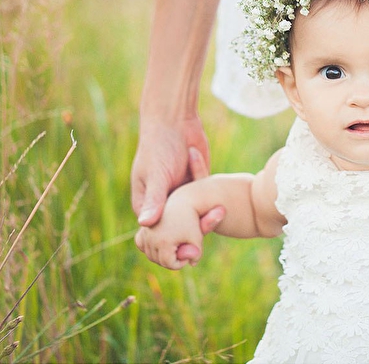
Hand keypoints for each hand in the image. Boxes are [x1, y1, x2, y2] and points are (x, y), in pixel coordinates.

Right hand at [134, 150, 225, 268]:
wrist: (175, 122)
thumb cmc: (159, 146)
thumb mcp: (156, 173)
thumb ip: (154, 198)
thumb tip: (145, 224)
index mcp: (147, 205)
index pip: (158, 234)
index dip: (171, 244)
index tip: (187, 247)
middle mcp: (165, 204)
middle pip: (179, 230)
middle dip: (193, 233)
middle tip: (210, 227)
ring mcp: (182, 196)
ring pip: (195, 218)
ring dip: (207, 218)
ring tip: (220, 211)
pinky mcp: (197, 187)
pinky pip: (205, 203)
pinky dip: (213, 205)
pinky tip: (223, 205)